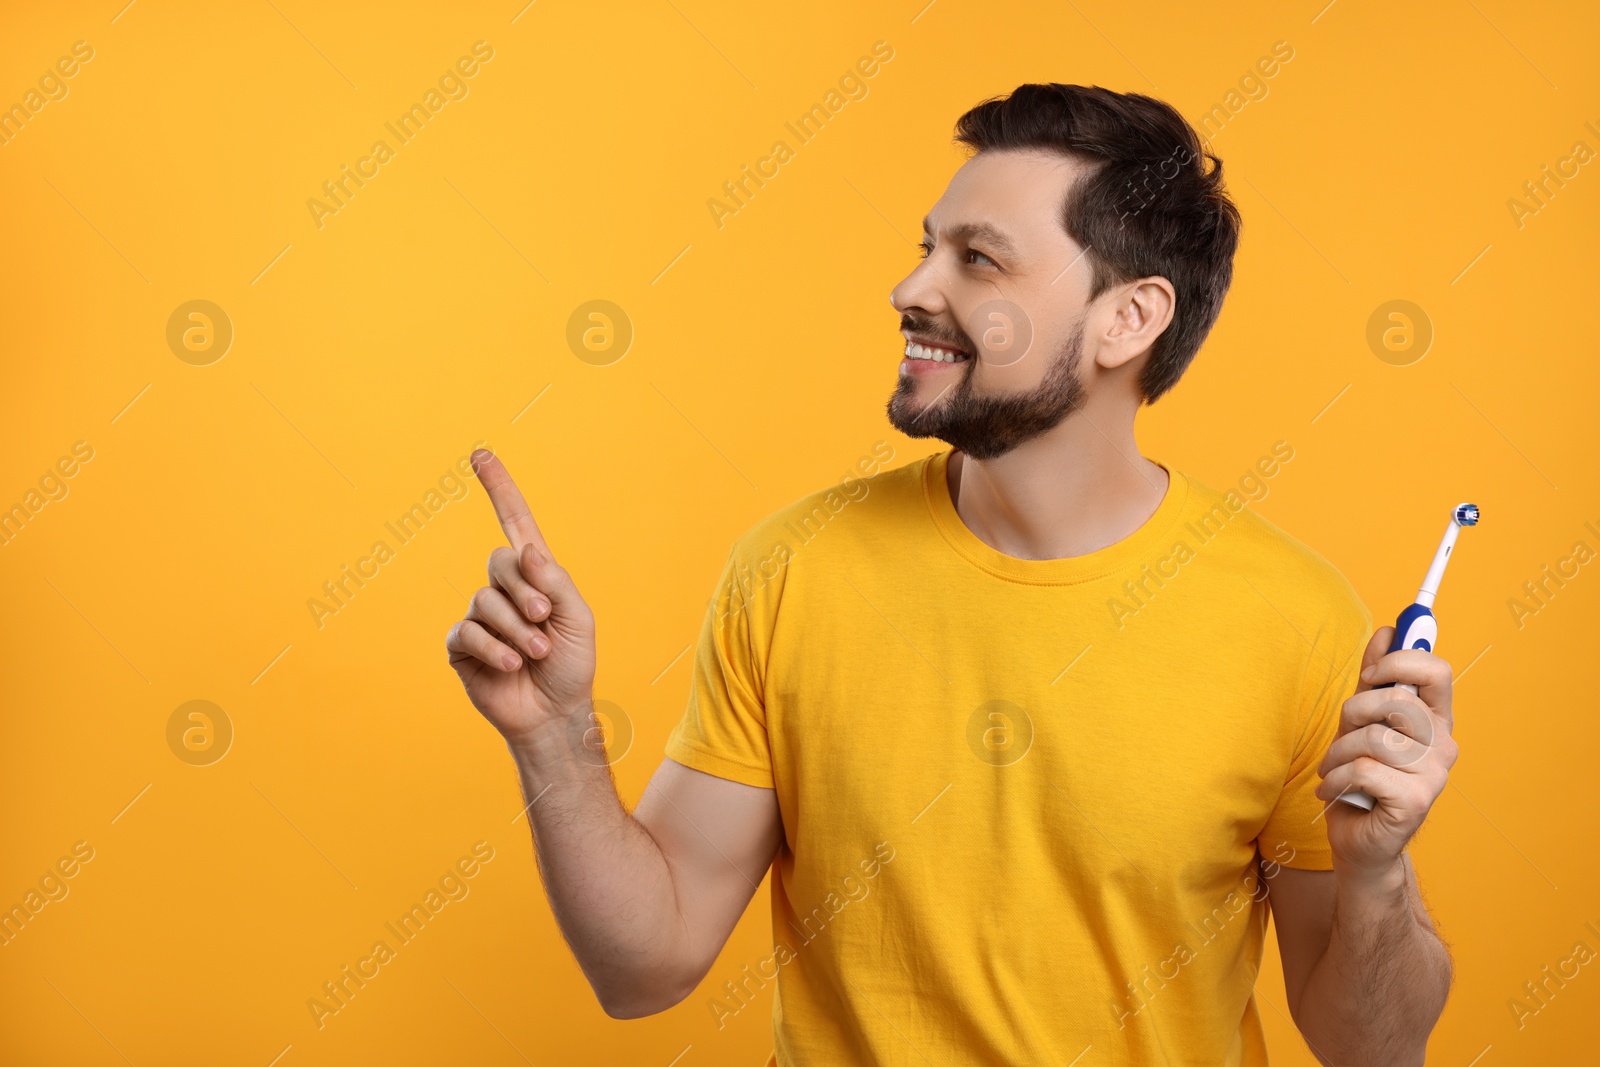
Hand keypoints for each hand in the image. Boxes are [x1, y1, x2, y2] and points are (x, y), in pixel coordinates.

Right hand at [446, 449, 596, 747]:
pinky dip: (495, 648)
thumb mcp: (577, 617)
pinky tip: (512, 665)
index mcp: (535, 574)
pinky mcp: (463, 645)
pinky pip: (469, 631)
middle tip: (545, 622)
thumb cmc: (572, 663)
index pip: (514, 522)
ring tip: (536, 654)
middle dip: (526, 592)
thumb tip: (524, 549)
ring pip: (485, 599)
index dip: (499, 489)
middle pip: (500, 561)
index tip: (481, 454)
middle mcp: (504, 589)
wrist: (555, 712)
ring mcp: (481, 616)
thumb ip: (554, 580)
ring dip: (517, 630)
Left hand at [1314, 625, 1457, 877]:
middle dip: (1355, 712)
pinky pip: (1363, 769)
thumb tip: (1388, 630)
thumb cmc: (1360, 776)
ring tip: (1333, 770)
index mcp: (1435, 720)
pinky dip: (1335, 779)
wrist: (1359, 840)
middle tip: (1344, 733)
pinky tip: (1334, 791)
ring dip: (1337, 753)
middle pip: (1397, 701)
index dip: (1400, 660)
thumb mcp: (1362, 720)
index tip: (1372, 672)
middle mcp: (1443, 746)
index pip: (1437, 670)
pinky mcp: (1416, 802)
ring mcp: (1434, 776)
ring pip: (1373, 737)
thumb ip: (1374, 679)